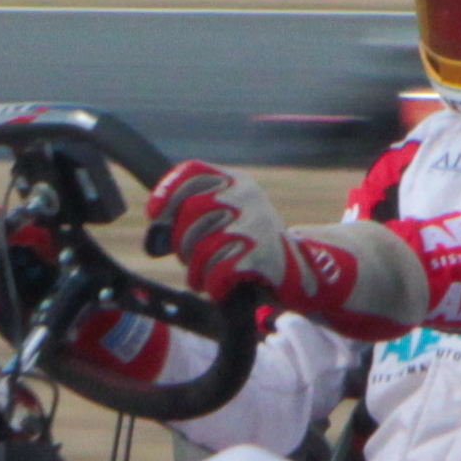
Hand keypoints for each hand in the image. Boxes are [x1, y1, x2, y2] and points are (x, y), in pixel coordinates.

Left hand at [149, 161, 429, 338]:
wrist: (305, 272)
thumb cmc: (253, 249)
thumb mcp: (229, 222)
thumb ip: (195, 221)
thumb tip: (155, 238)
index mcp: (237, 183)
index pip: (194, 172)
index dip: (169, 190)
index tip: (156, 213)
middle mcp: (247, 196)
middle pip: (191, 213)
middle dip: (182, 244)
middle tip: (191, 261)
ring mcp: (255, 222)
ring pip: (201, 247)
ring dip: (197, 272)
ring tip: (206, 278)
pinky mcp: (260, 252)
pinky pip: (218, 271)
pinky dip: (213, 285)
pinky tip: (220, 287)